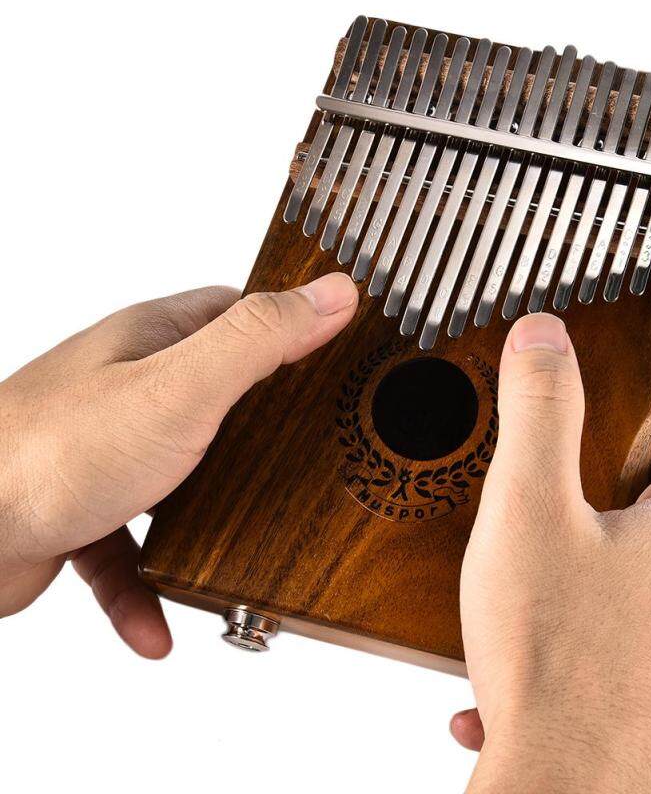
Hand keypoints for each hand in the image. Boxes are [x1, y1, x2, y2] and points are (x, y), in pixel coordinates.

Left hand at [0, 273, 357, 656]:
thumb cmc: (54, 451)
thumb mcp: (181, 387)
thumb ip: (258, 341)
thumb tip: (332, 294)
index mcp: (153, 343)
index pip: (233, 313)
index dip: (284, 325)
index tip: (330, 347)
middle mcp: (130, 388)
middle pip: (215, 393)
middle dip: (260, 423)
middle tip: (306, 448)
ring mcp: (106, 449)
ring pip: (178, 475)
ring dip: (210, 511)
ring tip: (250, 537)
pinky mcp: (83, 509)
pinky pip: (131, 548)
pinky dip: (150, 584)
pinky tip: (164, 620)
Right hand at [451, 314, 650, 792]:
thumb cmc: (548, 656)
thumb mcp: (526, 510)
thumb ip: (539, 412)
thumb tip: (543, 334)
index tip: (609, 453)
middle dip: (621, 520)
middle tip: (557, 533)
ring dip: (612, 591)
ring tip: (545, 609)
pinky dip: (604, 657)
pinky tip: (546, 672)